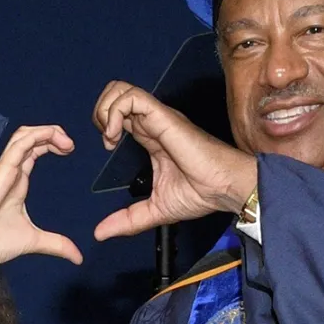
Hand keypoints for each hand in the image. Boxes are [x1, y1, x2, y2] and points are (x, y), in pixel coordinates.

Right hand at [0, 123, 80, 274]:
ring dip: (47, 131)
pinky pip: (21, 143)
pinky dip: (39, 136)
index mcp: (16, 181)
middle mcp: (10, 171)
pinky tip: (56, 140)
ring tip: (66, 142)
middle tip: (71, 145)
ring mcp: (5, 168)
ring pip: (24, 134)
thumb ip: (56, 245)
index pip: (33, 150)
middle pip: (30, 137)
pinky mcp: (2, 169)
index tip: (70, 150)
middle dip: (52, 133)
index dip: (51, 144)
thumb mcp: (34, 241)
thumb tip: (77, 257)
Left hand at [92, 82, 256, 240]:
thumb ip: (127, 220)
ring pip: (120, 90)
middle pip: (116, 94)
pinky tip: (116, 136)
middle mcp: (152, 122)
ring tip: (110, 136)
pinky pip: (131, 98)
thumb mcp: (155, 210)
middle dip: (100, 112)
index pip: (119, 114)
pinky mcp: (162, 116)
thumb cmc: (201, 193)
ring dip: (106, 110)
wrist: (223, 188)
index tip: (107, 148)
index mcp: (150, 137)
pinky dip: (115, 113)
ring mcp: (157, 117)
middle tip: (106, 139)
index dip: (105, 124)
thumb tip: (100, 233)